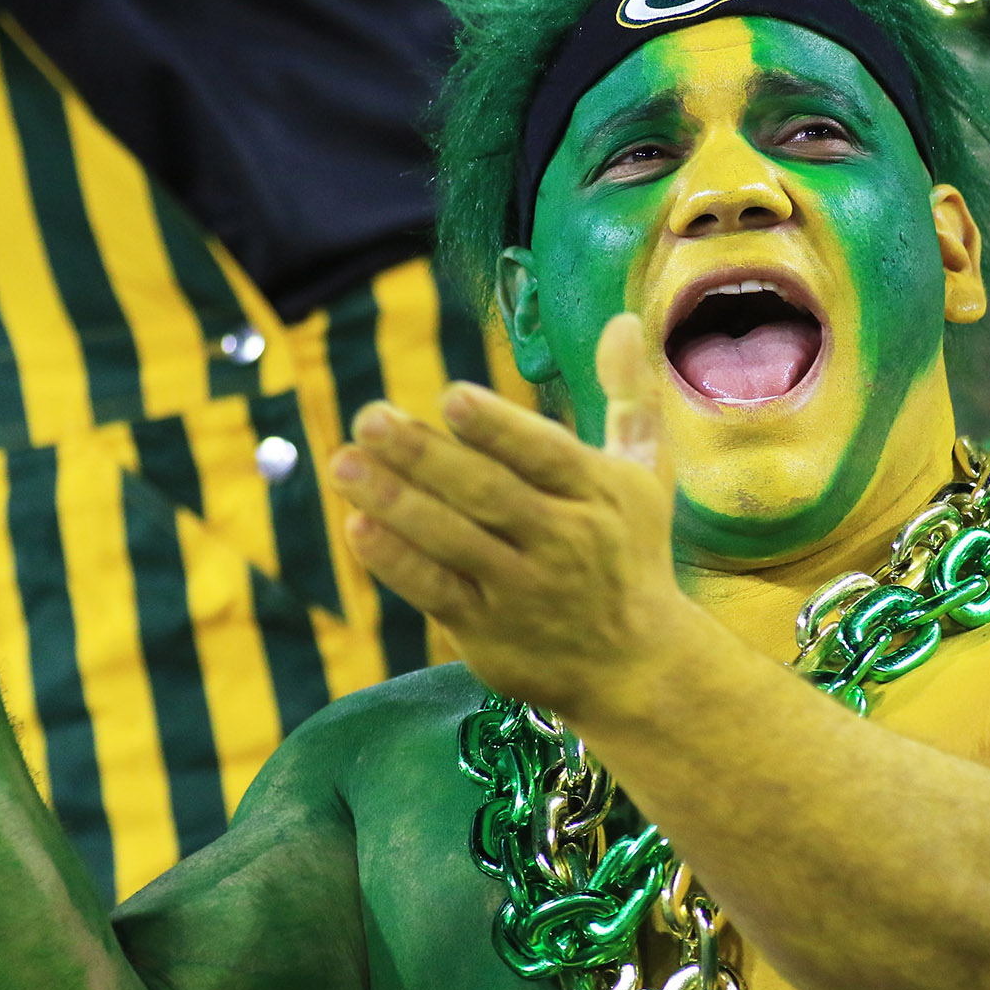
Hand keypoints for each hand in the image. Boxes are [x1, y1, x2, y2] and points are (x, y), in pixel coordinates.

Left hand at [329, 313, 703, 719]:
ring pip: (454, 541)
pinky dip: (397, 562)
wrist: (637, 667)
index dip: (498, 429)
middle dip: (425, 456)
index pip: (545, 456)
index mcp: (599, 494)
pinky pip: (437, 592)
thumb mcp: (645, 476)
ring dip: (395, 502)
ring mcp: (523, 589)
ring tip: (344, 463)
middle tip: (368, 418)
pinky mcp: (490, 632)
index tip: (451, 398)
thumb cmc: (632, 553)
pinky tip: (357, 529)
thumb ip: (629, 397)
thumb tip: (625, 321)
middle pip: (488, 494)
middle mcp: (563, 541)